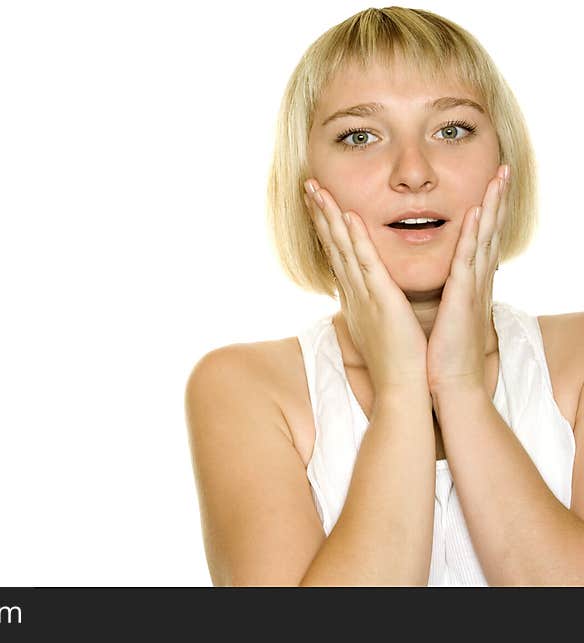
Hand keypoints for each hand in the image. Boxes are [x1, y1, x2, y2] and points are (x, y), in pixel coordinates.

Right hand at [303, 179, 427, 394]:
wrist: (402, 389)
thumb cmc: (396, 362)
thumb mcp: (380, 326)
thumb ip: (373, 306)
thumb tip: (369, 299)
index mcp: (356, 296)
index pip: (338, 253)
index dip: (326, 226)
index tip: (318, 202)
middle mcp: (354, 292)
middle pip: (333, 245)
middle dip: (319, 213)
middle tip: (308, 185)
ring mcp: (364, 295)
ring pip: (343, 248)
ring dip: (329, 217)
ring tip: (317, 190)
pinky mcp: (381, 300)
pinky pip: (367, 263)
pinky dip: (356, 239)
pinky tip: (348, 217)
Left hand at [426, 163, 509, 394]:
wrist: (449, 382)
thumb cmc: (442, 352)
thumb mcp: (446, 315)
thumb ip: (447, 295)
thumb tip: (444, 285)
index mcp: (469, 284)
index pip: (480, 240)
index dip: (488, 211)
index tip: (491, 184)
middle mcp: (476, 281)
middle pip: (489, 231)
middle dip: (497, 199)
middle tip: (503, 168)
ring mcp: (472, 288)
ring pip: (483, 238)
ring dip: (492, 205)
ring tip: (499, 177)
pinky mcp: (462, 298)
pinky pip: (467, 259)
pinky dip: (472, 234)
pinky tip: (477, 212)